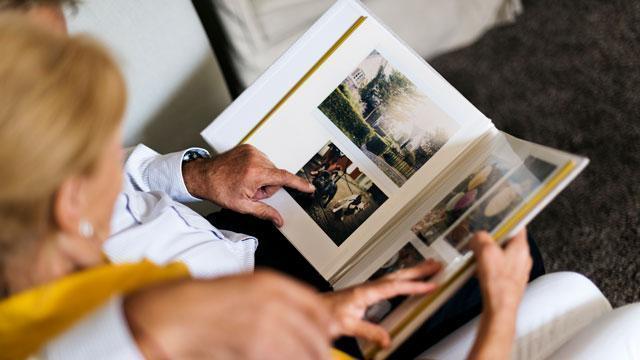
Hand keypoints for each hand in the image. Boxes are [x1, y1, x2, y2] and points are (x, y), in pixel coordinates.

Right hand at [124, 270, 332, 359]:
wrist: (170, 316)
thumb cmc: (198, 301)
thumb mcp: (241, 287)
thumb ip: (272, 299)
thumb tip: (295, 316)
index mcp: (270, 283)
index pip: (315, 306)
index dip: (324, 325)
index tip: (326, 334)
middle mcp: (272, 302)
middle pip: (314, 334)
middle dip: (318, 349)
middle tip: (317, 355)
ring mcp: (264, 326)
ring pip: (302, 352)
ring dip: (305, 358)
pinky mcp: (253, 348)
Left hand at [183, 144, 313, 226]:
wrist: (202, 176)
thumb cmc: (218, 189)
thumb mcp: (242, 206)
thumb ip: (264, 213)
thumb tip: (278, 220)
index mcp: (255, 174)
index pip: (284, 178)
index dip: (299, 184)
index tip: (310, 187)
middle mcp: (255, 159)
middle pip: (275, 176)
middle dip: (267, 186)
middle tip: (251, 191)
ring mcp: (251, 151)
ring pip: (269, 168)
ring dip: (261, 177)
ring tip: (245, 182)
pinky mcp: (248, 147)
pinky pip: (262, 160)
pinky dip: (257, 168)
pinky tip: (244, 173)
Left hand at [322, 260, 440, 347]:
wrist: (313, 308)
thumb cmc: (325, 314)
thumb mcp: (346, 325)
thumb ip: (368, 331)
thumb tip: (387, 338)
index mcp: (365, 292)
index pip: (395, 287)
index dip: (414, 285)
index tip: (431, 284)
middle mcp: (367, 287)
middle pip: (398, 275)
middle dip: (418, 270)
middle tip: (437, 265)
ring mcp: (367, 288)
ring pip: (394, 276)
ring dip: (412, 271)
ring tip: (428, 267)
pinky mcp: (366, 292)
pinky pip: (389, 282)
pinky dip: (402, 279)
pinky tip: (407, 281)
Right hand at [467, 229, 531, 359]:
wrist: (500, 308)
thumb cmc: (498, 283)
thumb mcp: (485, 251)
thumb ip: (481, 238)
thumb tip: (478, 237)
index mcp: (521, 247)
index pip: (518, 225)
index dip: (506, 219)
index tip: (497, 215)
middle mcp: (523, 258)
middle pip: (507, 240)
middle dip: (492, 239)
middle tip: (480, 240)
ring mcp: (518, 270)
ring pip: (503, 254)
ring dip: (489, 254)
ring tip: (478, 258)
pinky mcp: (512, 281)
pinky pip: (500, 267)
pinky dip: (490, 266)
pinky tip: (480, 272)